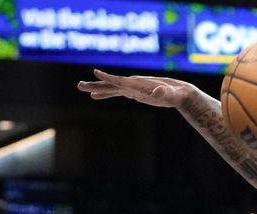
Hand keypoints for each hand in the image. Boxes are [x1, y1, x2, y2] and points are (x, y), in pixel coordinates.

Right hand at [77, 69, 193, 107]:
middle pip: (111, 84)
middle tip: (79, 85)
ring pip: (111, 88)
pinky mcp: (133, 92)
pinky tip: (95, 97)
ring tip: (82, 89)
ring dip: (97, 89)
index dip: (109, 78)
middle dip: (96, 85)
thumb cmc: (174, 94)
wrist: (177, 92)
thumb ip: (164, 94)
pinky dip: (105, 94)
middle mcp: (132, 84)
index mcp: (138, 84)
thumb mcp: (170, 95)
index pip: (121, 81)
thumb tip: (160, 92)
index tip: (96, 73)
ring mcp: (132, 87)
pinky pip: (116, 93)